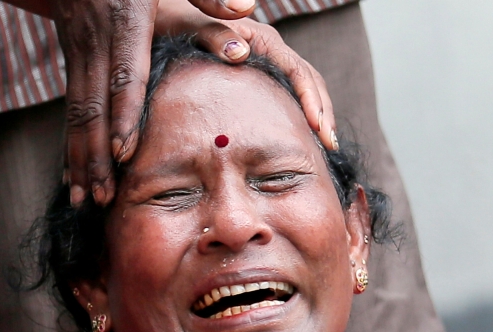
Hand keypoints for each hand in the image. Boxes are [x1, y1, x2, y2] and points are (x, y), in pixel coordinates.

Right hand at [46, 0, 258, 205]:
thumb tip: (246, 11)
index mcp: (126, 25)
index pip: (125, 78)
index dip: (124, 117)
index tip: (124, 154)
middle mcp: (98, 46)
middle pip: (94, 108)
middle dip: (96, 155)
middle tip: (102, 196)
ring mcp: (81, 57)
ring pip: (77, 115)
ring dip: (79, 161)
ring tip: (84, 201)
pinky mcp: (74, 66)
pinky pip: (70, 114)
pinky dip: (70, 150)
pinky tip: (72, 182)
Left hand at [154, 0, 336, 152]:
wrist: (163, 23)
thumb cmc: (172, 25)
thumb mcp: (189, 27)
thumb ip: (213, 35)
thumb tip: (240, 52)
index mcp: (258, 38)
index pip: (297, 70)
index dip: (311, 100)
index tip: (318, 128)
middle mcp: (268, 48)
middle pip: (309, 79)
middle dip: (323, 112)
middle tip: (329, 146)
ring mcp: (266, 61)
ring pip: (304, 88)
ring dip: (318, 115)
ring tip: (325, 147)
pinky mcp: (259, 74)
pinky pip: (289, 94)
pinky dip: (301, 114)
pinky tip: (302, 138)